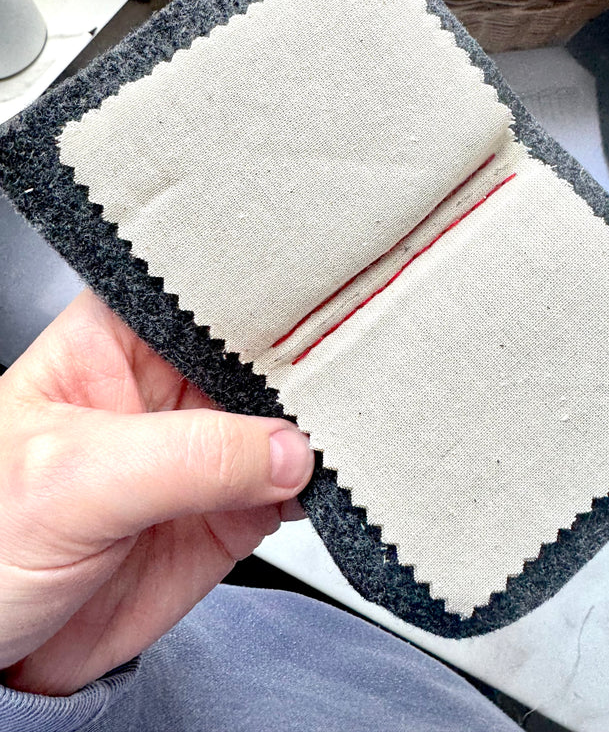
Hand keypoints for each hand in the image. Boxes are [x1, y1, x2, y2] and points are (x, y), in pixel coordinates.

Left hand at [0, 290, 313, 695]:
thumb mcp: (71, 480)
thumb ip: (183, 457)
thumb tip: (284, 450)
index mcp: (118, 339)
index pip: (202, 290)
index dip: (260, 288)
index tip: (319, 298)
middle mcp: (169, 385)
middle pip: (259, 349)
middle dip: (305, 358)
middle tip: (348, 369)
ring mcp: (205, 449)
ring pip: (286, 418)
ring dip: (320, 424)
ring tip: (345, 425)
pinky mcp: (231, 509)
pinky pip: (296, 486)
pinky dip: (322, 485)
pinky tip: (330, 479)